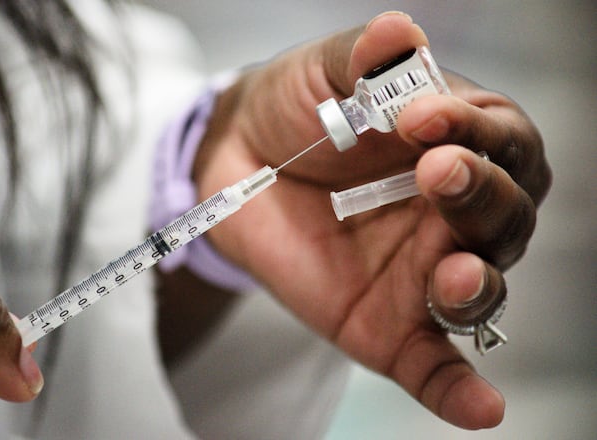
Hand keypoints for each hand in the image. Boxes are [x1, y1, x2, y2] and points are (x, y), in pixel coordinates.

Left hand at [195, 12, 550, 428]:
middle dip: (480, 196)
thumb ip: (362, 57)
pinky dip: (460, 390)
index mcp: (459, 141)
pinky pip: (436, 364)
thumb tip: (399, 34)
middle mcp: (454, 211)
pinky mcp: (390, 325)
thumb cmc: (294, 108)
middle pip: (504, 216)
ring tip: (451, 276)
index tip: (419, 117)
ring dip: (476, 286)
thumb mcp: (321, 71)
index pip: (500, 139)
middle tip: (438, 174)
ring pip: (480, 289)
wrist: (234, 163)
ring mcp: (424, 272)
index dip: (474, 130)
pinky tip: (478, 408)